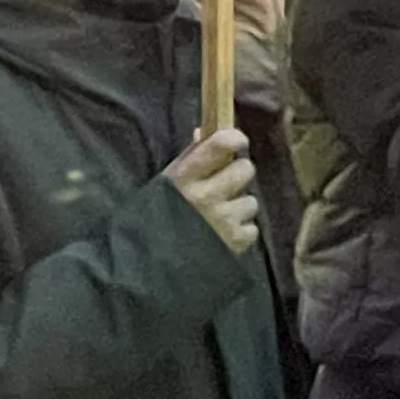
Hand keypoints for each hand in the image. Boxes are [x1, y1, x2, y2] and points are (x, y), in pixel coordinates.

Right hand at [161, 126, 258, 254]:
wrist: (148, 266)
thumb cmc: (155, 220)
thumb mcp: (166, 185)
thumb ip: (188, 160)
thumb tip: (203, 132)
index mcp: (184, 178)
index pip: (219, 144)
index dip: (234, 139)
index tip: (237, 142)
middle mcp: (205, 196)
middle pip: (245, 169)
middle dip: (238, 175)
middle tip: (226, 185)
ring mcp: (222, 220)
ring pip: (251, 201)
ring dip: (239, 208)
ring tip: (220, 218)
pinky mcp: (234, 243)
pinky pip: (251, 229)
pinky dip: (241, 232)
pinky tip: (223, 236)